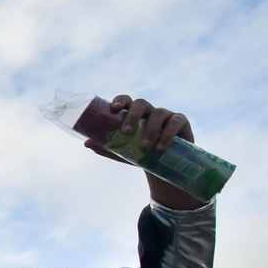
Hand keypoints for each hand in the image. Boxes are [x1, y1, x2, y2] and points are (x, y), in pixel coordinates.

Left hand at [83, 94, 202, 209]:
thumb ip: (107, 147)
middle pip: (141, 104)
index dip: (121, 100)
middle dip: (133, 115)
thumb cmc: (141, 154)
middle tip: (126, 131)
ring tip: (144, 146)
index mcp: (135, 114)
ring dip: (150, 129)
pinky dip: (167, 134)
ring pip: (158, 113)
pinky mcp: (181, 122)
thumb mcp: (123, 152)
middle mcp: (149, 111)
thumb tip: (86, 143)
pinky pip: (174, 123)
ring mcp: (166, 115)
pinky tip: (160, 147)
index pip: (127, 101)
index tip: (114, 108)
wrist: (165, 166)